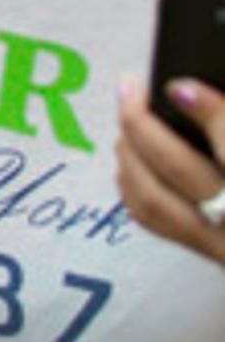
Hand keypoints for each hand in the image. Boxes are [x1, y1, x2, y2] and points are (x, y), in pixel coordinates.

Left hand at [119, 76, 224, 267]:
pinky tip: (132, 153)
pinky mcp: (214, 257)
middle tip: (131, 85)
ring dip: (131, 151)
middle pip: (185, 175)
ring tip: (127, 113)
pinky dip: (134, 181)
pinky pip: (156, 220)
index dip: (212, 114)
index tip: (180, 85)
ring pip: (157, 202)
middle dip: (146, 125)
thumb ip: (224, 126)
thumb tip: (191, 92)